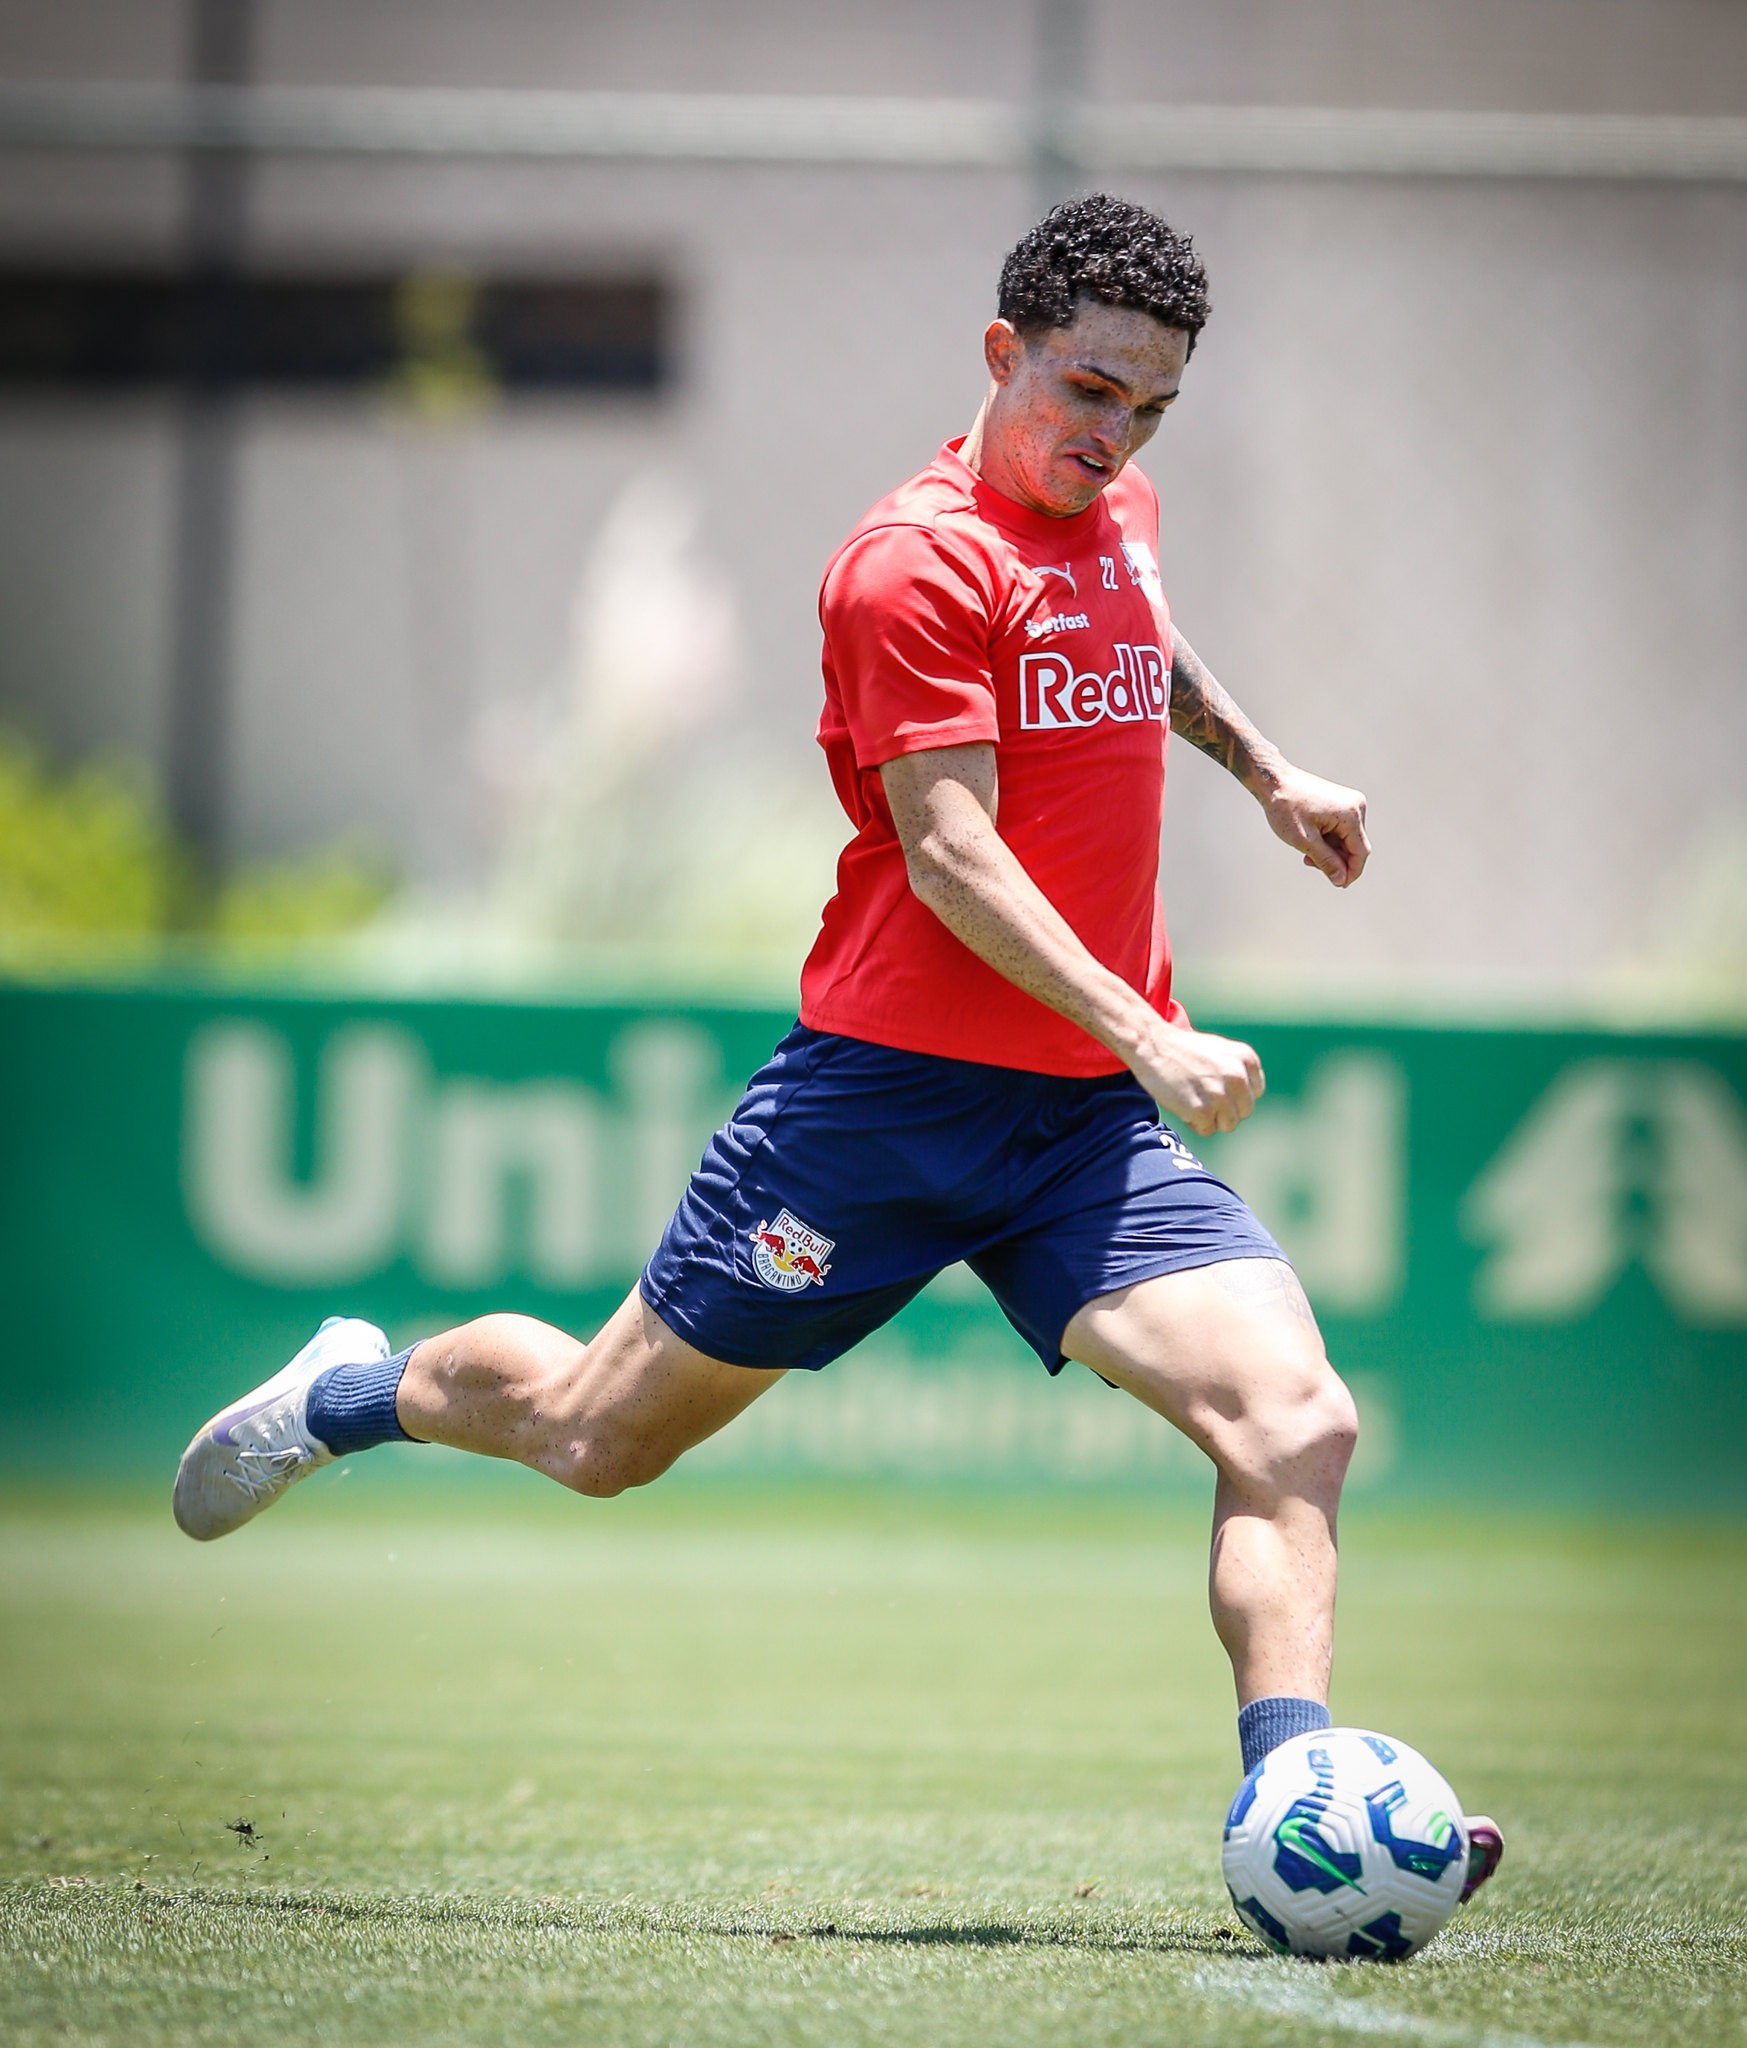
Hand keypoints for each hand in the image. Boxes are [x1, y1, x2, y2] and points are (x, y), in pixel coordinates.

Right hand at [1127, 1021, 1264, 1136]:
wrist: (1152, 1045)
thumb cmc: (1182, 1049)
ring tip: (1192, 1099)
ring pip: (1228, 1124)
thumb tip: (1246, 1096)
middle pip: (1243, 1112)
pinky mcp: (1202, 1110)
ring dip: (1210, 1118)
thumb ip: (1238, 1070)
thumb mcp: (1220, 1050)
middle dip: (1224, 1109)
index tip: (1214, 1087)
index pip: (1253, 1094)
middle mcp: (1238, 1076)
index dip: (1233, 1096)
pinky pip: (1207, 1130)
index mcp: (1246, 1059)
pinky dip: (1193, 1122)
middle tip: (1201, 1096)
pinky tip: (1182, 1104)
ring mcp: (1220, 1094)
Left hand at [1263, 767, 1370, 887]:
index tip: (1338, 884)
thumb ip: (1325, 861)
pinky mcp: (1341, 802)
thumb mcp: (1304, 840)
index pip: (1361, 852)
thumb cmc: (1285, 807)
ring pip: (1346, 839)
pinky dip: (1328, 839)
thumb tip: (1341, 880)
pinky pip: (1341, 829)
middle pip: (1354, 846)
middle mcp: (1356, 806)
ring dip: (1330, 850)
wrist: (1274, 780)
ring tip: (1306, 853)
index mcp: (1351, 815)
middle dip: (1336, 860)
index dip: (1351, 872)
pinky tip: (1310, 841)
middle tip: (1310, 864)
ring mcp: (1350, 803)